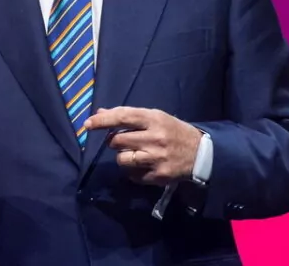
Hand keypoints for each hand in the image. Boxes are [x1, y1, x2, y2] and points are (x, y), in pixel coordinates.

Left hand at [84, 107, 202, 185]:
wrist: (200, 153)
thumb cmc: (173, 131)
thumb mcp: (155, 117)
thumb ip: (129, 116)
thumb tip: (100, 113)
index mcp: (154, 119)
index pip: (123, 117)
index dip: (103, 120)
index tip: (88, 124)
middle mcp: (154, 138)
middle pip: (117, 140)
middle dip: (114, 141)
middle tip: (123, 140)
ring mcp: (156, 158)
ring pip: (122, 159)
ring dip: (122, 156)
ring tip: (134, 153)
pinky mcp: (157, 176)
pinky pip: (132, 175)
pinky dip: (132, 170)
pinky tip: (143, 164)